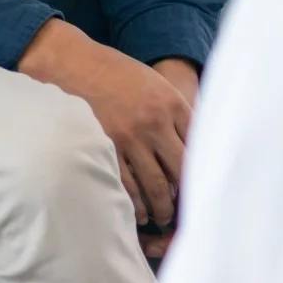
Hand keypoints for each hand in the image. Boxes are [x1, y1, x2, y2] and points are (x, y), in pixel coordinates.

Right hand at [17, 19, 191, 228]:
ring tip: (164, 216)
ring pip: (156, 185)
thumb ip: (178, 114)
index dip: (203, 172)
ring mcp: (130, 137)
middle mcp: (155, 122)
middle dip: (187, 196)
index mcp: (172, 104)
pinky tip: (140, 212)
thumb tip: (196, 147)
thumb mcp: (158, 85)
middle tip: (186, 209)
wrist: (79, 66)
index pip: (199, 147)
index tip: (203, 187)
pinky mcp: (107, 147)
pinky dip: (136, 204)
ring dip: (163, 207)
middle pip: (182, 170)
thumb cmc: (120, 75)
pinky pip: (127, 185)